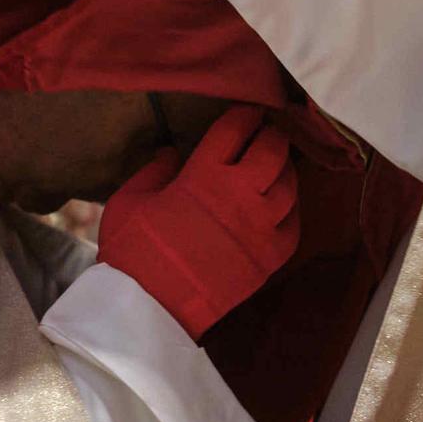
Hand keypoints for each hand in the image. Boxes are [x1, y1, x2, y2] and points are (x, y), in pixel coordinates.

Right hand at [97, 106, 299, 339]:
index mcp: (203, 175)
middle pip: (272, 151)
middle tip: (268, 132)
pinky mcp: (268, 259)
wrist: (147, 310)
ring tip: (276, 166)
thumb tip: (171, 153)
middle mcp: (239, 195)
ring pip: (289, 186)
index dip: (244, 115)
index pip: (234, 130)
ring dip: (285, 170)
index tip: (248, 111)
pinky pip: (293, 225)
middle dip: (272, 135)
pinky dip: (290, 210)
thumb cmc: (132, 252)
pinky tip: (281, 205)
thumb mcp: (129, 200)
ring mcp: (259, 227)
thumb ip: (154, 170)